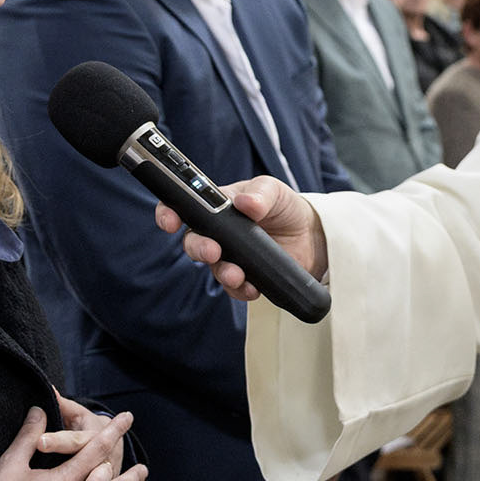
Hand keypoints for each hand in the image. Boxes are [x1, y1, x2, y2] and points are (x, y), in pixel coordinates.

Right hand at [152, 176, 326, 300]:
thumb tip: (246, 203)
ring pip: (214, 269)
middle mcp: (218, 233)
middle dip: (198, 248)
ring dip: (223, 273)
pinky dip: (241, 289)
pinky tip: (252, 287)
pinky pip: (235, 288)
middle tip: (212, 251)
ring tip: (236, 274)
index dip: (169, 213)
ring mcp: (231, 257)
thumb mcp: (275, 191)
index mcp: (218, 206)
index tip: (170, 221)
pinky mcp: (245, 277)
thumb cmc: (285, 207)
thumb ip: (261, 194)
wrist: (311, 236)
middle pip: (194, 242)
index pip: (184, 208)